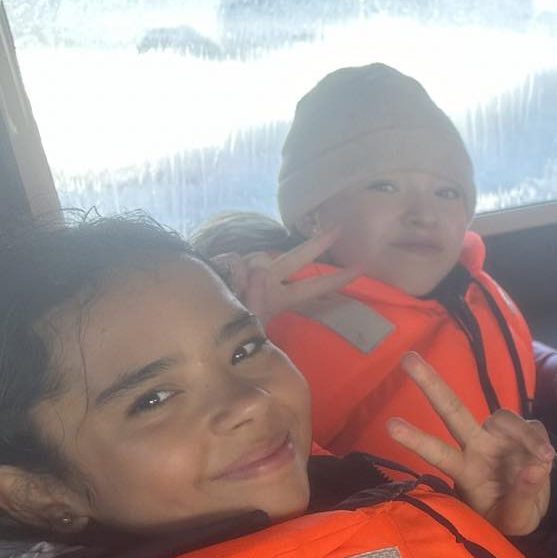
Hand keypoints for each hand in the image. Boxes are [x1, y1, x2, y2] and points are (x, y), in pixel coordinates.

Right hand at [214, 228, 363, 321]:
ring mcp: (249, 267)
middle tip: (339, 227)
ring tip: (233, 296)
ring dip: (248, 277)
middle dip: (317, 243)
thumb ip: (258, 299)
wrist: (194, 317)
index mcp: (281, 296)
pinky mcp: (228, 260)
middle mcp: (269, 277)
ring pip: (260, 259)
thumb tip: (258, 268)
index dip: (337, 278)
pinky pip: (234, 261)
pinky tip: (218, 284)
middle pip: (297, 257)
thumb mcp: (250, 325)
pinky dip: (228, 274)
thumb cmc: (226, 330)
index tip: (362, 267)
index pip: (314, 286)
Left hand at [387, 353, 555, 535]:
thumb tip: (536, 466)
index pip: (437, 452)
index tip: (390, 425)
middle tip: (407, 359)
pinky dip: (540, 441)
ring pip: (503, 417)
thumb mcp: (514, 520)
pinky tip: (546, 458)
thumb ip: (523, 497)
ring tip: (543, 458)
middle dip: (431, 384)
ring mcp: (500, 438)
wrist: (530, 512)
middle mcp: (476, 447)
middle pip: (452, 410)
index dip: (416, 439)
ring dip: (522, 433)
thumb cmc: (509, 517)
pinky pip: (533, 427)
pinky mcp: (525, 434)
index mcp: (464, 470)